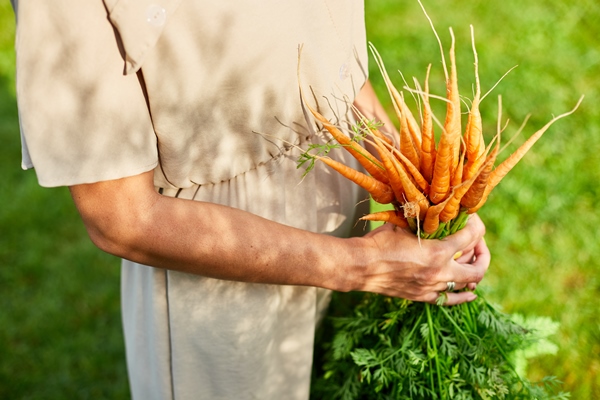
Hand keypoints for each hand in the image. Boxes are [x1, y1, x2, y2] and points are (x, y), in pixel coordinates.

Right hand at [351, 214, 489, 304]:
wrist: (361, 266)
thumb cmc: (380, 242)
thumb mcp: (404, 224)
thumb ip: (424, 219)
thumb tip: (436, 207)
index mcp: (438, 251)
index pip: (471, 236)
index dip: (475, 224)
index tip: (471, 218)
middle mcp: (440, 272)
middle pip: (478, 266)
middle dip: (483, 251)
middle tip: (477, 241)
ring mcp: (433, 287)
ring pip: (466, 283)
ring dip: (473, 269)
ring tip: (471, 259)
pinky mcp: (423, 296)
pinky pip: (451, 299)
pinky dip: (464, 295)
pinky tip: (471, 291)